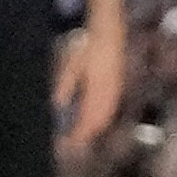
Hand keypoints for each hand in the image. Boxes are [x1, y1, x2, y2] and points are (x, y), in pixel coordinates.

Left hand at [58, 15, 128, 148]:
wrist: (110, 34)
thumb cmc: (88, 48)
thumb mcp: (71, 66)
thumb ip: (64, 87)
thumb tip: (57, 104)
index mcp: (95, 92)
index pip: (86, 122)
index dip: (77, 135)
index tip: (65, 143)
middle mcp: (108, 96)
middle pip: (97, 124)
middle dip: (85, 136)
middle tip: (71, 142)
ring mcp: (115, 93)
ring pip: (105, 119)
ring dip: (93, 129)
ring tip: (80, 134)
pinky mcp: (118, 88)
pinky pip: (110, 111)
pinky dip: (100, 120)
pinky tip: (93, 119)